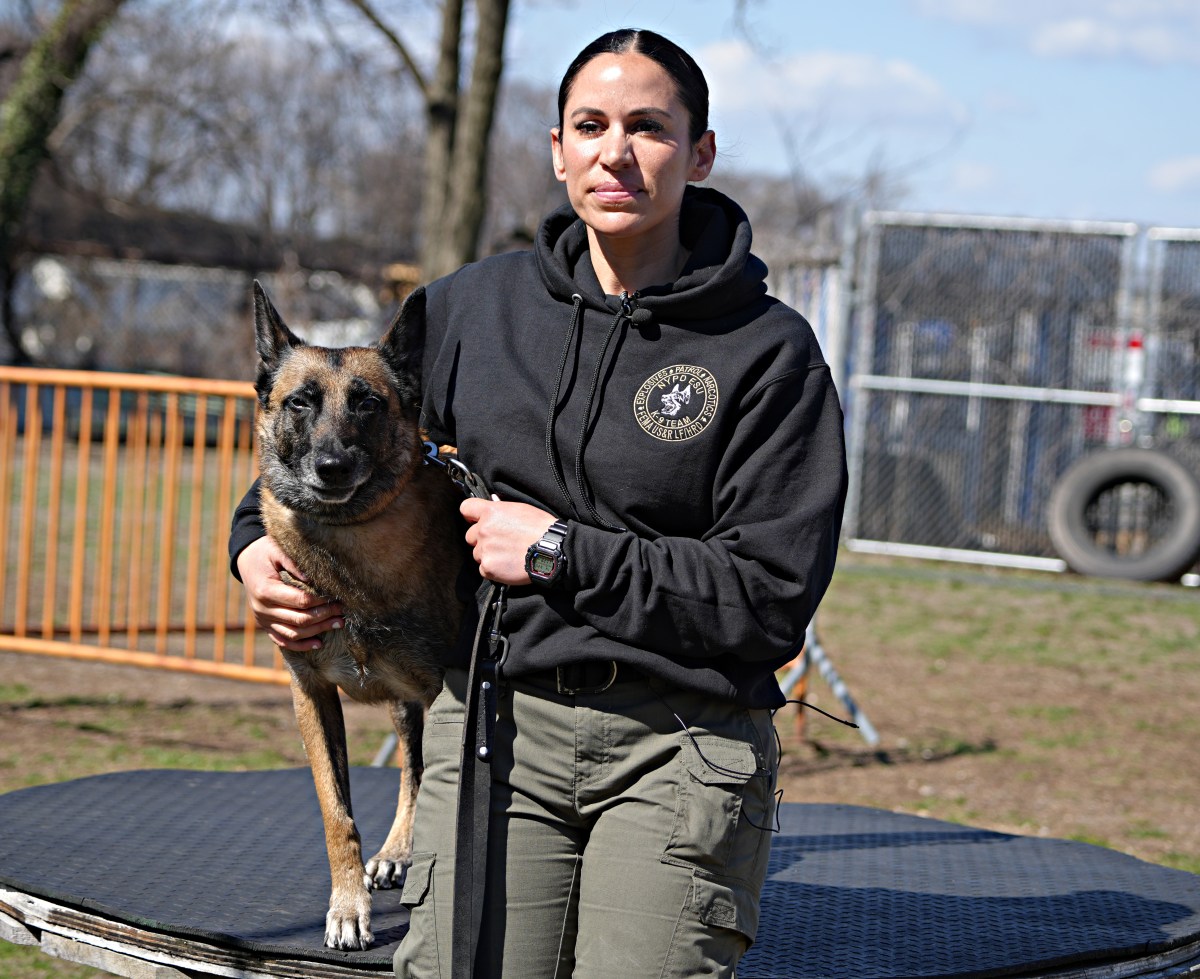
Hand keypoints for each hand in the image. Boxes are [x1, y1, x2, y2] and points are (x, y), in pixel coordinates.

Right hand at [235, 536, 343, 650]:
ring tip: (338, 624)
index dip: (320, 601)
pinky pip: (282, 641)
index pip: (300, 600)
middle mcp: (262, 609)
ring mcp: (263, 620)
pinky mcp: (265, 625)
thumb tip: (313, 578)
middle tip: (343, 610)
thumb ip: (293, 563)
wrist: (246, 561)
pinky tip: (319, 644)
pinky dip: (301, 645)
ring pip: (293, 633)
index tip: (336, 597)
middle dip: (324, 616)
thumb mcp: (277, 550)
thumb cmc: (265, 553)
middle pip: (299, 619)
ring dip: (317, 630)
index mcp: (265, 590)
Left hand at [460, 497, 556, 585]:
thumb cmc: (541, 528)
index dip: (470, 515)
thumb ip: (501, 510)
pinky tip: (508, 566)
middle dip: (482, 539)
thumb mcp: (521, 509)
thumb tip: (493, 507)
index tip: (475, 520)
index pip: (466, 508)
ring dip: (489, 555)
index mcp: (491, 512)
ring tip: (508, 555)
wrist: (552, 551)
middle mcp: (483, 530)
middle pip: (470, 535)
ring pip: (477, 553)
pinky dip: (494, 570)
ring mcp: (484, 550)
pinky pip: (483, 569)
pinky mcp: (488, 568)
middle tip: (500, 543)